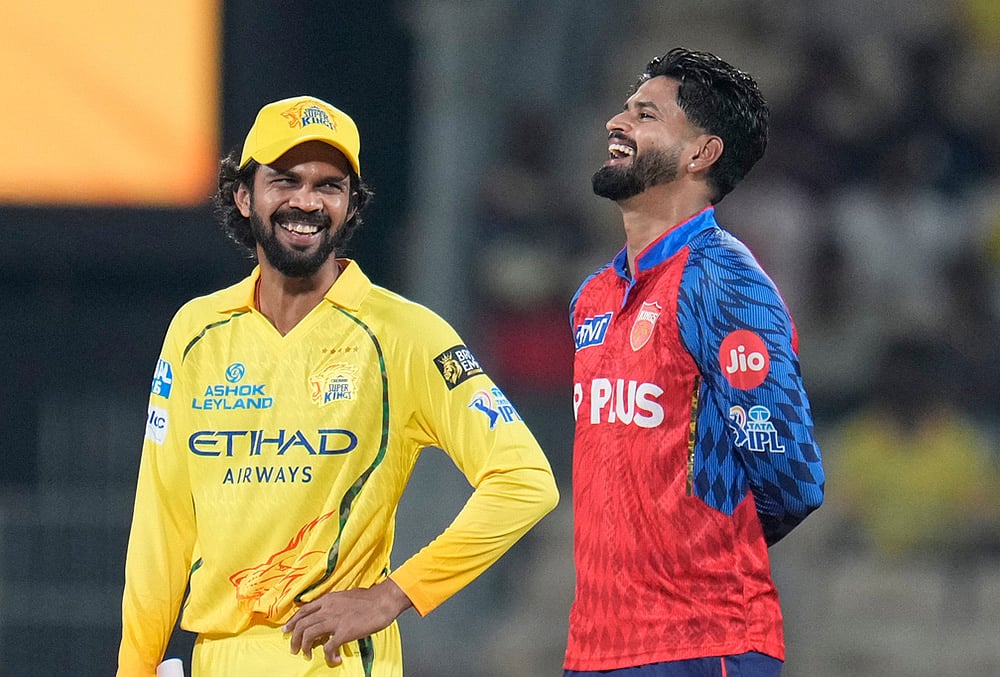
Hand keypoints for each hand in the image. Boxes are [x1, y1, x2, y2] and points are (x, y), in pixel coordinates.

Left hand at [284, 578, 412, 665]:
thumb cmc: (369, 599)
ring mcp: (335, 620)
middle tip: (293, 648)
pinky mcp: (344, 632)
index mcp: (328, 599)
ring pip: (309, 635)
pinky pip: (328, 647)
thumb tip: (328, 615)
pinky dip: (328, 656)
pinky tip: (333, 659)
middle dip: (294, 638)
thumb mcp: (346, 597)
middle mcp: (327, 609)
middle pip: (302, 624)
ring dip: (304, 647)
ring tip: (307, 655)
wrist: (383, 601)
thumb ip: (334, 605)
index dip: (292, 621)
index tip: (287, 629)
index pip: (303, 610)